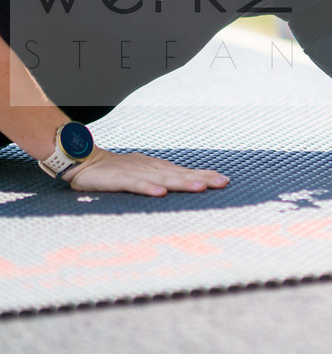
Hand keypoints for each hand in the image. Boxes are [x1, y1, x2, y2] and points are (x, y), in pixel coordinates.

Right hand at [63, 148, 229, 196]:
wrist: (84, 162)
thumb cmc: (116, 171)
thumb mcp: (142, 174)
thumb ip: (160, 179)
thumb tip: (185, 184)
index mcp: (157, 168)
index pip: (185, 171)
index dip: (204, 175)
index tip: (224, 180)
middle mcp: (150, 168)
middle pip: (179, 174)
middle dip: (202, 178)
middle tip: (222, 183)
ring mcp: (135, 172)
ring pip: (162, 178)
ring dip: (182, 183)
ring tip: (200, 187)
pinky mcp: (118, 179)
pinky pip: (135, 185)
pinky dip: (148, 188)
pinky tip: (161, 193)